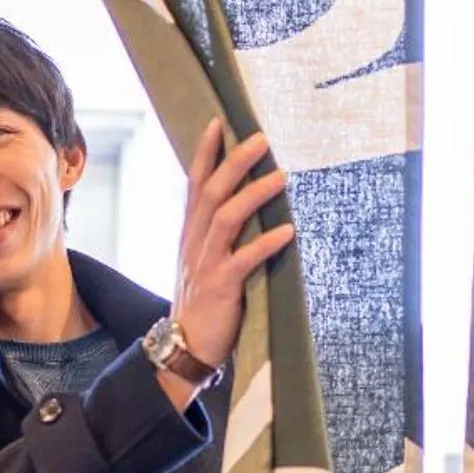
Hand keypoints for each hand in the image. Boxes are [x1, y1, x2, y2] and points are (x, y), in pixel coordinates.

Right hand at [165, 120, 294, 385]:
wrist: (185, 348)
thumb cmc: (202, 305)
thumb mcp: (205, 263)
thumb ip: (220, 237)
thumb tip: (247, 208)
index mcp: (190, 235)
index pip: (196, 186)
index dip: (205, 154)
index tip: (218, 123)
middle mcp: (194, 243)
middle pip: (212, 192)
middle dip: (234, 162)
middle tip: (260, 138)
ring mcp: (205, 264)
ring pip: (226, 218)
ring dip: (254, 194)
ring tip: (281, 175)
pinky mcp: (220, 287)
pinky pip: (244, 260)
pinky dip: (266, 243)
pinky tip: (288, 231)